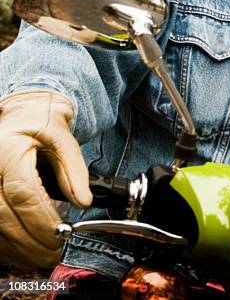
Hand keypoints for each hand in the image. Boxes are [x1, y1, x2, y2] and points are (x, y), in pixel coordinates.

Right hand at [0, 91, 91, 267]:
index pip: (24, 192)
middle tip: (54, 252)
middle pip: (5, 215)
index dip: (41, 218)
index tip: (60, 233)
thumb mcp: (63, 139)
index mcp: (9, 151)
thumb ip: (74, 170)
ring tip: (42, 255)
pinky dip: (7, 242)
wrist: (22, 113)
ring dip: (18, 246)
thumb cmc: (42, 123)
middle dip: (31, 239)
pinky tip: (24, 248)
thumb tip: (84, 201)